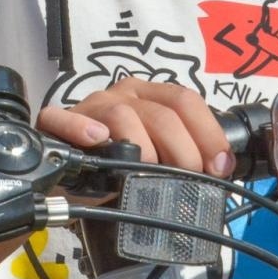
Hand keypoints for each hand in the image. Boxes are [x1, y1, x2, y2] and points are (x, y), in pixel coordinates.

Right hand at [38, 78, 233, 177]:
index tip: (220, 167)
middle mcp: (123, 95)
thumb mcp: (157, 155)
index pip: (186, 100)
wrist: (68, 173)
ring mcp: (91, 106)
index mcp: (149, 95)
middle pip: (162, 114)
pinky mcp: (57, 122)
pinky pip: (64, 118)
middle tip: (187, 183)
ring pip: (123, 116)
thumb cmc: (119, 165)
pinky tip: (97, 140)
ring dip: (143, 151)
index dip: (209, 134)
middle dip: (184, 152)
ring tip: (147, 177)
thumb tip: (220, 170)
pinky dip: (82, 128)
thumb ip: (182, 154)